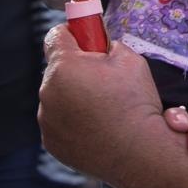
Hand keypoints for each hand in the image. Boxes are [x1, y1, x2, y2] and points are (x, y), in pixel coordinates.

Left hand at [37, 25, 165, 182]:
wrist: (140, 153)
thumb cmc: (137, 103)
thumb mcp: (130, 59)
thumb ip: (108, 45)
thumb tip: (100, 47)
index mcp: (64, 67)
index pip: (55, 36)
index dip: (73, 34)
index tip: (86, 39)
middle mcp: (47, 92)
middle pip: (57, 70)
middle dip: (76, 70)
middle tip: (104, 81)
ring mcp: (47, 121)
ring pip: (58, 97)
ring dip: (74, 97)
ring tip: (104, 110)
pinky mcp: (51, 143)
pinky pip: (59, 122)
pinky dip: (73, 122)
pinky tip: (97, 128)